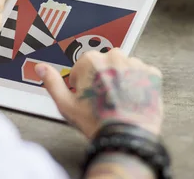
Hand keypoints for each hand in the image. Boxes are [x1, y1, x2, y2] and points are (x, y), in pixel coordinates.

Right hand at [36, 49, 162, 138]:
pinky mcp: (152, 73)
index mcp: (91, 60)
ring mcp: (134, 63)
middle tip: (102, 101)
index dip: (83, 84)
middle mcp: (114, 56)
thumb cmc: (96, 122)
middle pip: (104, 64)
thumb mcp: (66, 105)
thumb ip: (52, 82)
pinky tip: (133, 99)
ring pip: (124, 67)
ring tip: (119, 101)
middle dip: (102, 78)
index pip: (84, 67)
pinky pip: (143, 74)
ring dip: (121, 79)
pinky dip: (139, 84)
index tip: (87, 97)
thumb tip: (41, 68)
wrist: (127, 136)